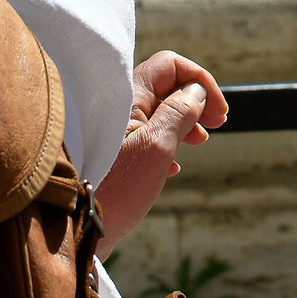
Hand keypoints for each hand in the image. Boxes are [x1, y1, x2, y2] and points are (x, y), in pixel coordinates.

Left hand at [94, 51, 228, 256]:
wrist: (76, 232)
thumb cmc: (115, 190)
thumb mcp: (157, 148)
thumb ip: (179, 113)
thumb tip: (195, 91)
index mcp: (126, 97)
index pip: (170, 65)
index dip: (200, 81)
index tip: (219, 112)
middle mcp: (117, 108)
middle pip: (164, 86)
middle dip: (195, 100)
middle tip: (218, 123)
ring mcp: (114, 132)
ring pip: (157, 112)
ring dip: (184, 122)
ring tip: (199, 142)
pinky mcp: (113, 155)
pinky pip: (146, 136)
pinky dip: (167, 144)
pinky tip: (172, 168)